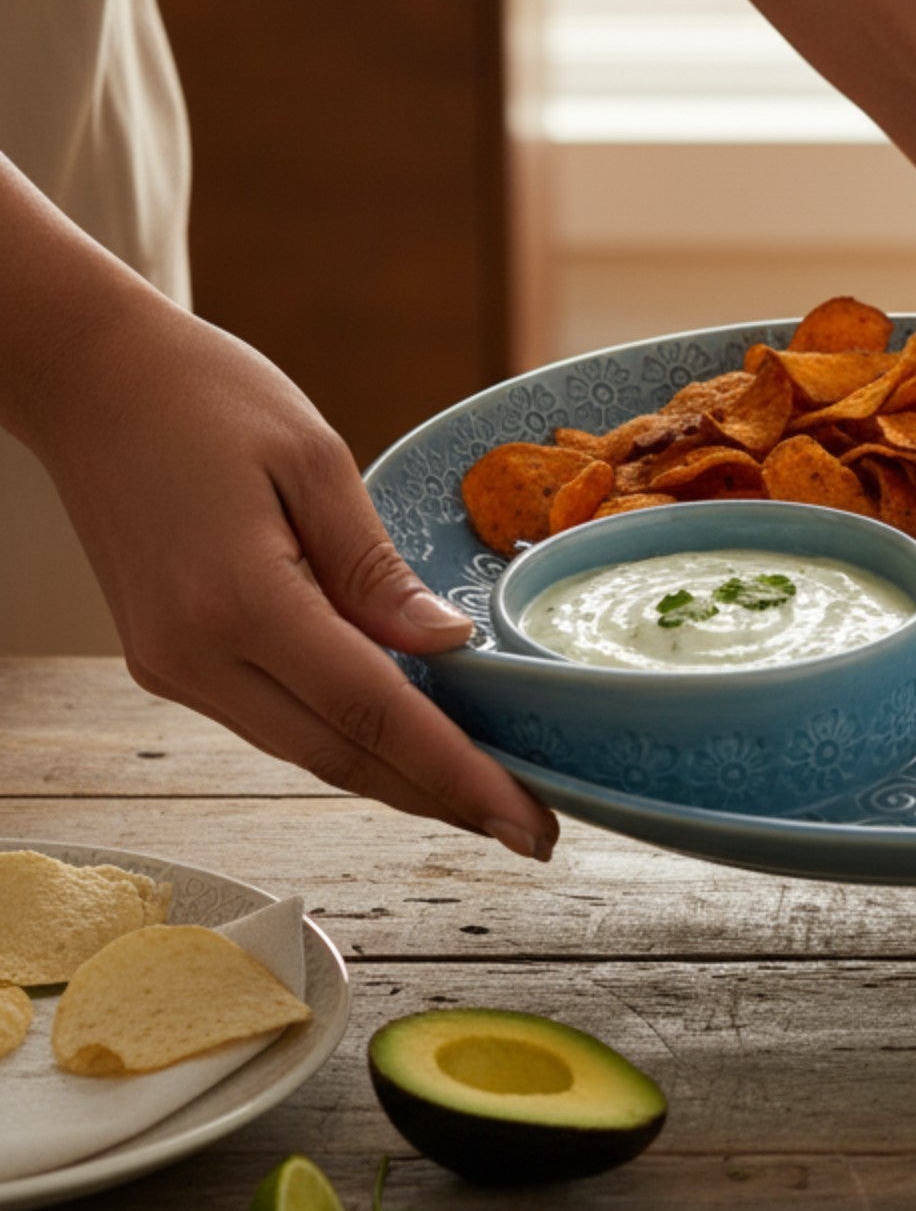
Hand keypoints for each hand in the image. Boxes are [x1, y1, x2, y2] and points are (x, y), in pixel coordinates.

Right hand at [33, 297, 557, 858]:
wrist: (88, 378)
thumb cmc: (204, 397)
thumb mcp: (314, 459)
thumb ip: (376, 568)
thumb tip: (446, 646)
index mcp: (240, 601)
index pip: (374, 716)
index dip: (458, 776)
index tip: (528, 819)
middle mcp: (197, 656)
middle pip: (342, 758)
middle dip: (443, 803)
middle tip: (532, 832)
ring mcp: (173, 667)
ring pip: (305, 752)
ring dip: (398, 781)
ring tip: (485, 799)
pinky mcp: (168, 662)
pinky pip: (274, 721)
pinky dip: (348, 743)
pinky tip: (407, 746)